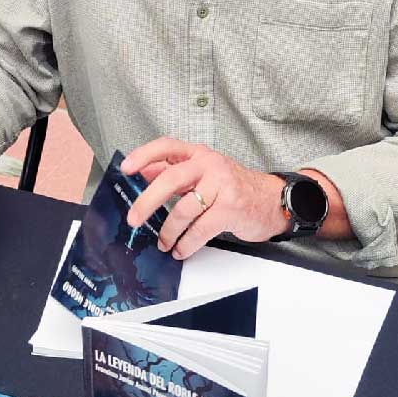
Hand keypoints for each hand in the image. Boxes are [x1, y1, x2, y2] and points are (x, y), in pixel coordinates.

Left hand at [121, 139, 287, 258]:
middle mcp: (209, 165)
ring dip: (169, 231)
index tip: (126, 168)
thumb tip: (143, 173)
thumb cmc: (233, 187)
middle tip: (133, 218)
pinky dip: (186, 244)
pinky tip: (180, 249)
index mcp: (199, 154)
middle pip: (171, 179)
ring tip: (163, 242)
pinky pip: (200, 230)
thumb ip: (174, 172)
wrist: (271, 199)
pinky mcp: (230, 209)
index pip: (167, 146)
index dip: (144, 155)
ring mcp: (221, 186)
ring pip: (184, 209)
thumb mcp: (203, 173)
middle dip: (147, 201)